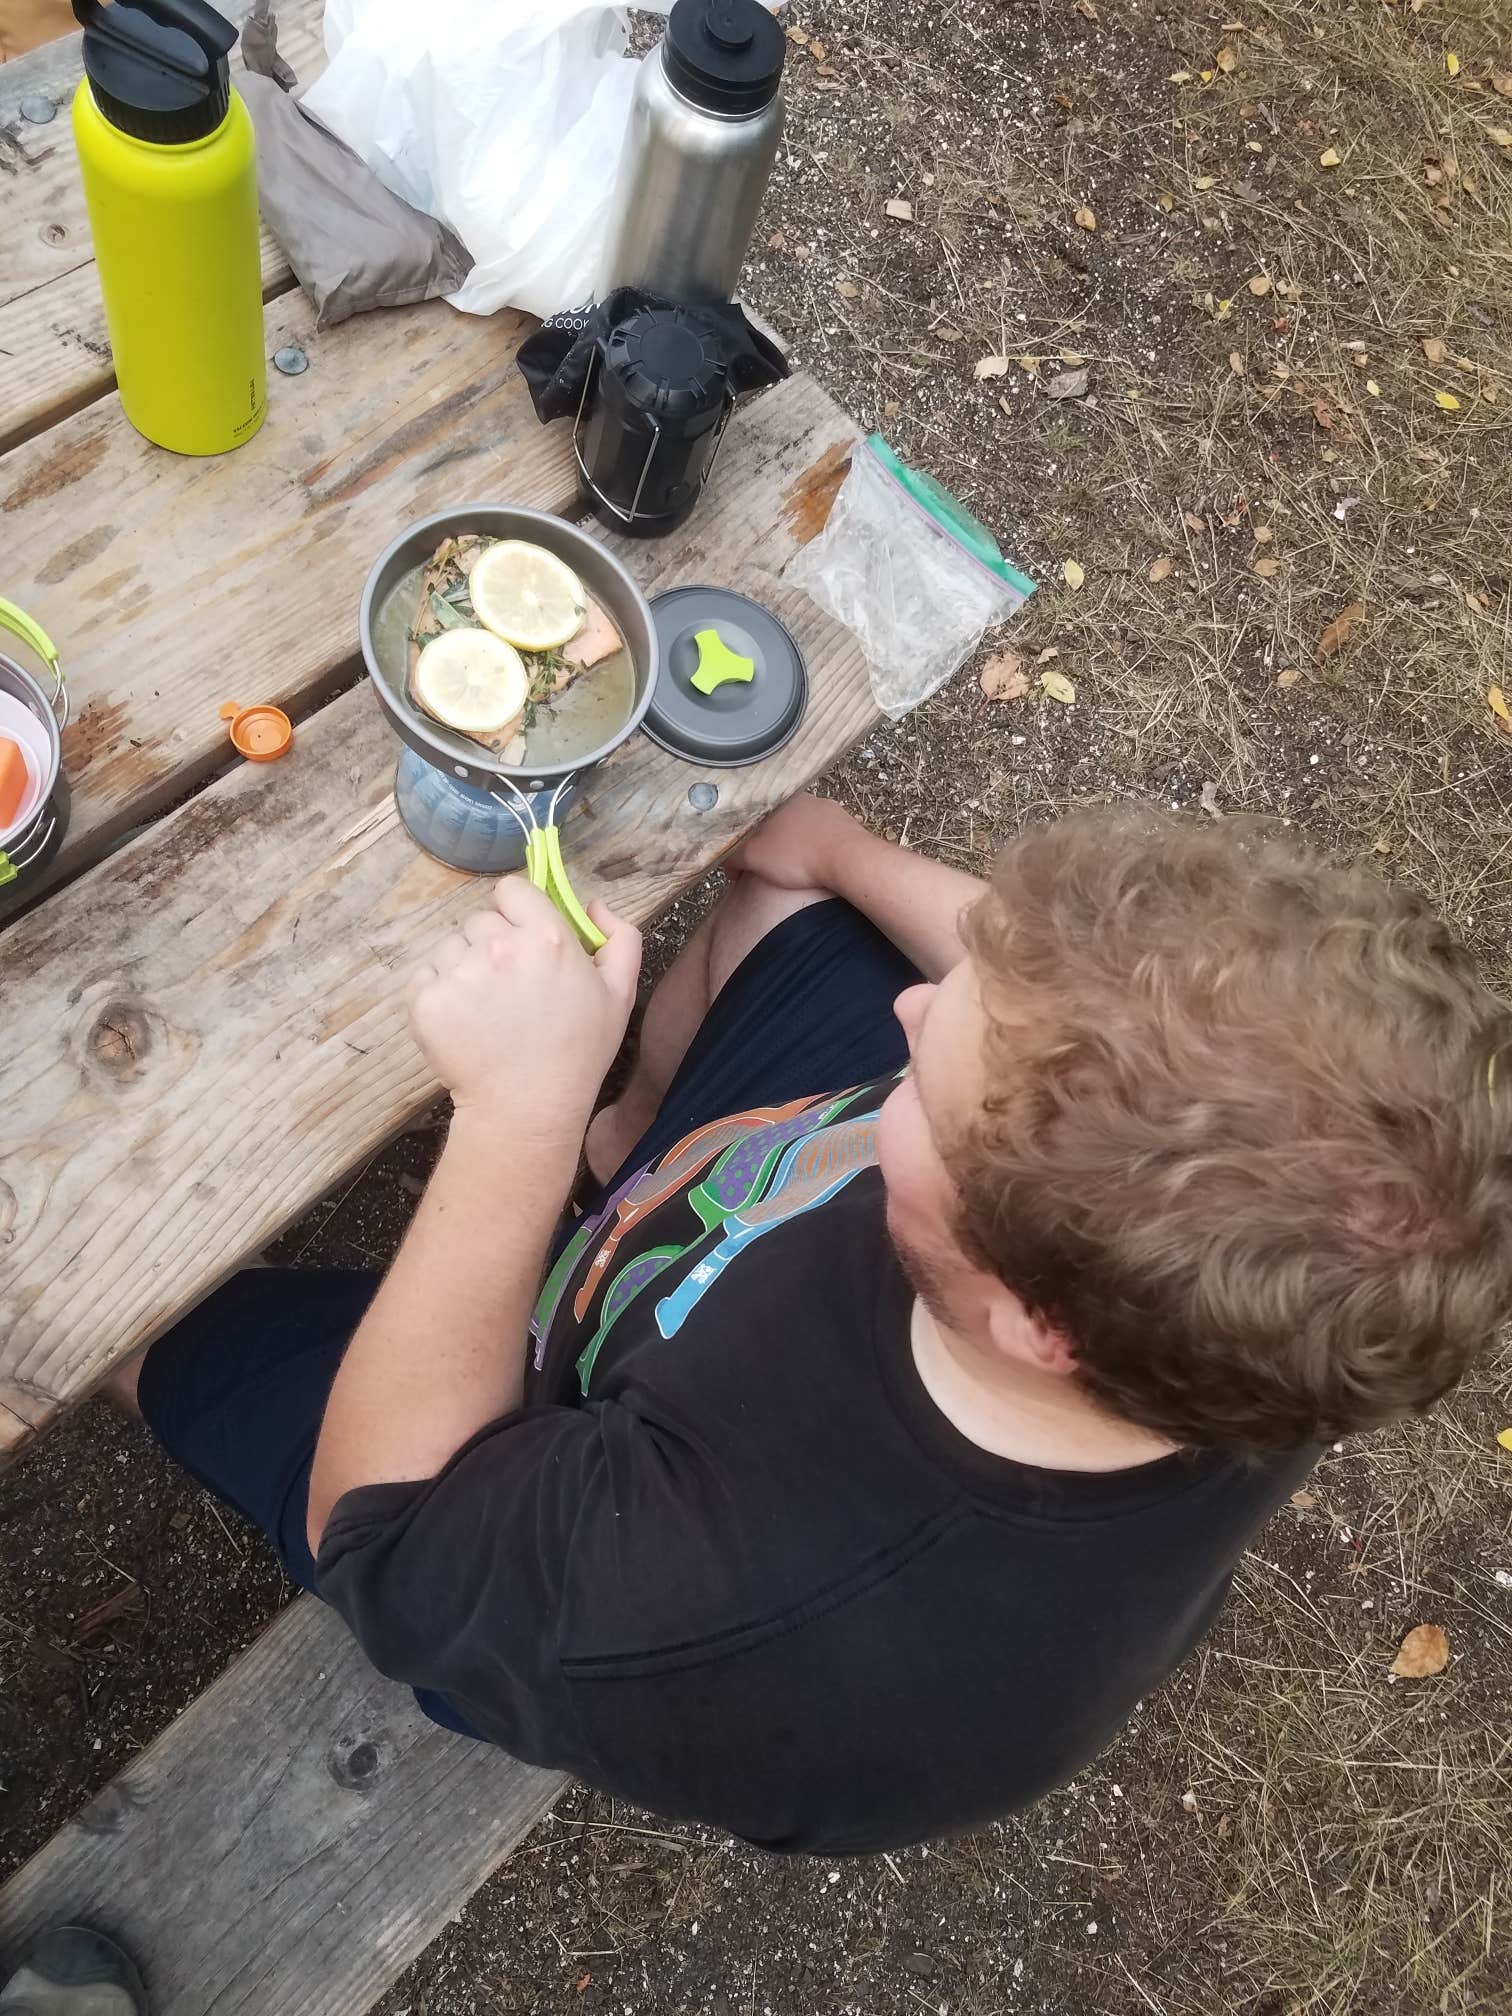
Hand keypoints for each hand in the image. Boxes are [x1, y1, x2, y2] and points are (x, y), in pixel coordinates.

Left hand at [406, 879, 640, 1140]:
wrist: (528, 1109)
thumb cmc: (578, 1053)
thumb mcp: (620, 994)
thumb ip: (620, 937)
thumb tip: (592, 903)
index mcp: (547, 936)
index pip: (512, 889)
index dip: (516, 911)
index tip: (522, 938)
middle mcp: (499, 945)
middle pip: (480, 919)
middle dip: (492, 944)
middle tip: (509, 988)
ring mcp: (458, 971)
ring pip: (451, 947)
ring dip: (464, 967)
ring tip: (486, 1010)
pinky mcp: (426, 999)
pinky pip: (426, 976)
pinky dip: (439, 994)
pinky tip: (464, 1022)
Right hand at [723, 793, 858, 892]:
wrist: (849, 860)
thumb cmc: (799, 857)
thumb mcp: (754, 858)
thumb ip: (733, 857)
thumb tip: (726, 863)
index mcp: (778, 801)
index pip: (753, 820)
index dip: (746, 844)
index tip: (745, 864)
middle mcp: (803, 799)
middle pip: (777, 823)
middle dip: (769, 845)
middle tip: (767, 868)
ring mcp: (827, 809)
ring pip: (801, 829)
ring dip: (793, 847)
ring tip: (793, 871)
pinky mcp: (845, 824)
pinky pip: (823, 837)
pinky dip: (816, 850)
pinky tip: (816, 866)